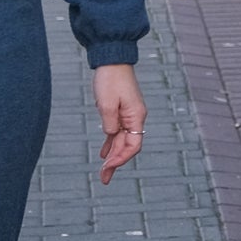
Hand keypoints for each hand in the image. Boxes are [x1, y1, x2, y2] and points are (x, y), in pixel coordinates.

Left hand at [93, 64, 145, 184]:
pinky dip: (110, 144)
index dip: (121, 158)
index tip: (107, 167)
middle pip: (127, 146)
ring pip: (121, 141)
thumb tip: (111, 135)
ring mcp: (129, 115)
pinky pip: (117, 133)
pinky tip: (103, 154)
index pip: (133, 145)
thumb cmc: (110, 80)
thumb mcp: (106, 103)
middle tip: (103, 179)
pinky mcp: (121, 111)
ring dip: (112, 156)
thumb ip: (109, 123)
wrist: (112, 61)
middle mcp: (135, 118)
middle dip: (115, 163)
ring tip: (103, 172)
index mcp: (136, 117)